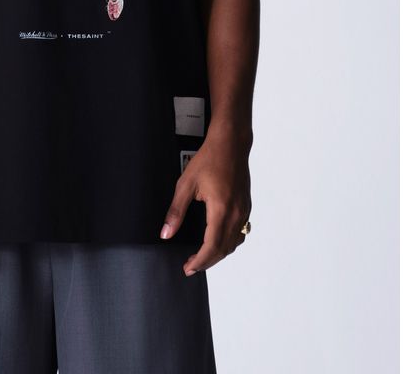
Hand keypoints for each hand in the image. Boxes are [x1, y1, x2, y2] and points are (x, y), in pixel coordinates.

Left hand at [158, 128, 251, 275]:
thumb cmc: (209, 159)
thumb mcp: (186, 184)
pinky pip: (240, 232)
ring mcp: (244, 211)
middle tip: (191, 266)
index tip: (187, 268)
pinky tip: (218, 239)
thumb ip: (176, 211)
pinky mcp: (246, 206)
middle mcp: (236, 214)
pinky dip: (229, 242)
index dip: (199, 261)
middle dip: (207, 261)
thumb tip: (166, 233)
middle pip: (224, 249)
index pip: (211, 247)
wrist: (231, 143)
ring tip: (202, 256)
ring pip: (234, 243)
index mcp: (221, 210)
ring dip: (219, 253)